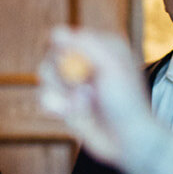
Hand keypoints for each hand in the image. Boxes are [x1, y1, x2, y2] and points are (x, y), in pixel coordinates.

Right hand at [38, 26, 165, 172]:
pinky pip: (44, 98)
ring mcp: (74, 83)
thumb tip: (56, 32)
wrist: (128, 141)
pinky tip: (72, 114)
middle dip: (59, 75)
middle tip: (78, 87)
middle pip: (51, 55)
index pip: (66, 37)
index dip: (63, 52)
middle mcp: (86, 62)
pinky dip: (55, 107)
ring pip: (45, 78)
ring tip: (80, 105)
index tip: (74, 66)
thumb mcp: (111, 67)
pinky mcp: (65, 102)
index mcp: (101, 47)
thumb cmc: (127, 103)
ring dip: (59, 94)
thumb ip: (85, 46)